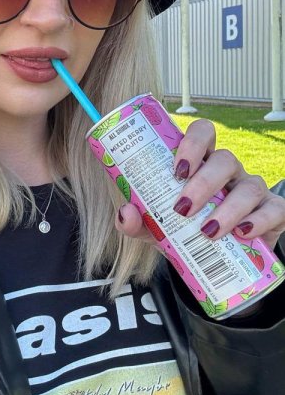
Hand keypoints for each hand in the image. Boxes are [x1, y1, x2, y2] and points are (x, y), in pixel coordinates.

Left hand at [115, 118, 284, 250]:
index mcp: (200, 163)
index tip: (176, 170)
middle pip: (224, 159)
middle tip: (183, 208)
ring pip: (249, 186)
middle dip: (204, 182)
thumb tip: (125, 213)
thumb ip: (136, 221)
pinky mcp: (272, 212)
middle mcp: (228, 171)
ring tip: (207, 231)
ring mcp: (252, 189)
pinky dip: (260, 221)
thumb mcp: (156, 228)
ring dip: (228, 208)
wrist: (214, 261)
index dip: (192, 144)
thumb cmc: (184, 231)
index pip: (202, 133)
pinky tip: (242, 234)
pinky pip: (274, 209)